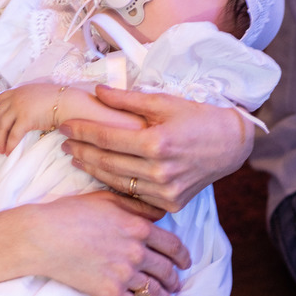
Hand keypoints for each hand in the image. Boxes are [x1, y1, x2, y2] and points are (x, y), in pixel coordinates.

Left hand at [0, 83, 61, 153]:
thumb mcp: (39, 93)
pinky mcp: (25, 120)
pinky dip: (10, 145)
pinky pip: (14, 135)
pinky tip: (9, 152)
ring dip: (1, 140)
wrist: (67, 102)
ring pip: (3, 127)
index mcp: (18, 91)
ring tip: (0, 150)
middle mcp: (15, 98)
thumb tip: (27, 109)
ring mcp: (19, 108)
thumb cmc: (59, 100)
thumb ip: (29, 99)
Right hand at [25, 191, 190, 295]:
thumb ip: (137, 206)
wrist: (44, 237)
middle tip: (177, 285)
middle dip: (175, 280)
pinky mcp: (110, 292)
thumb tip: (161, 213)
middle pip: (166, 270)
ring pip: (155, 290)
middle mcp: (136, 252)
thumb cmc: (71, 213)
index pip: (172, 245)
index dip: (183, 256)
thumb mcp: (107, 199)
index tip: (186, 262)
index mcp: (138, 227)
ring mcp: (124, 273)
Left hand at [59, 86, 253, 212]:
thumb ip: (127, 100)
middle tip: (64, 144)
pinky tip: (102, 175)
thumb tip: (97, 91)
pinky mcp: (170, 204)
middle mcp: (160, 171)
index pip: (107, 138)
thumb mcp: (165, 102)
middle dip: (81, 151)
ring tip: (77, 159)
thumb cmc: (198, 118)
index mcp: (156, 143)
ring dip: (94, 170)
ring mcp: (165, 191)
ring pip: (117, 182)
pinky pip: (135, 196)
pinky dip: (116, 185)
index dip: (82, 131)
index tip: (64, 126)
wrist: (231, 145)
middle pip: (107, 162)